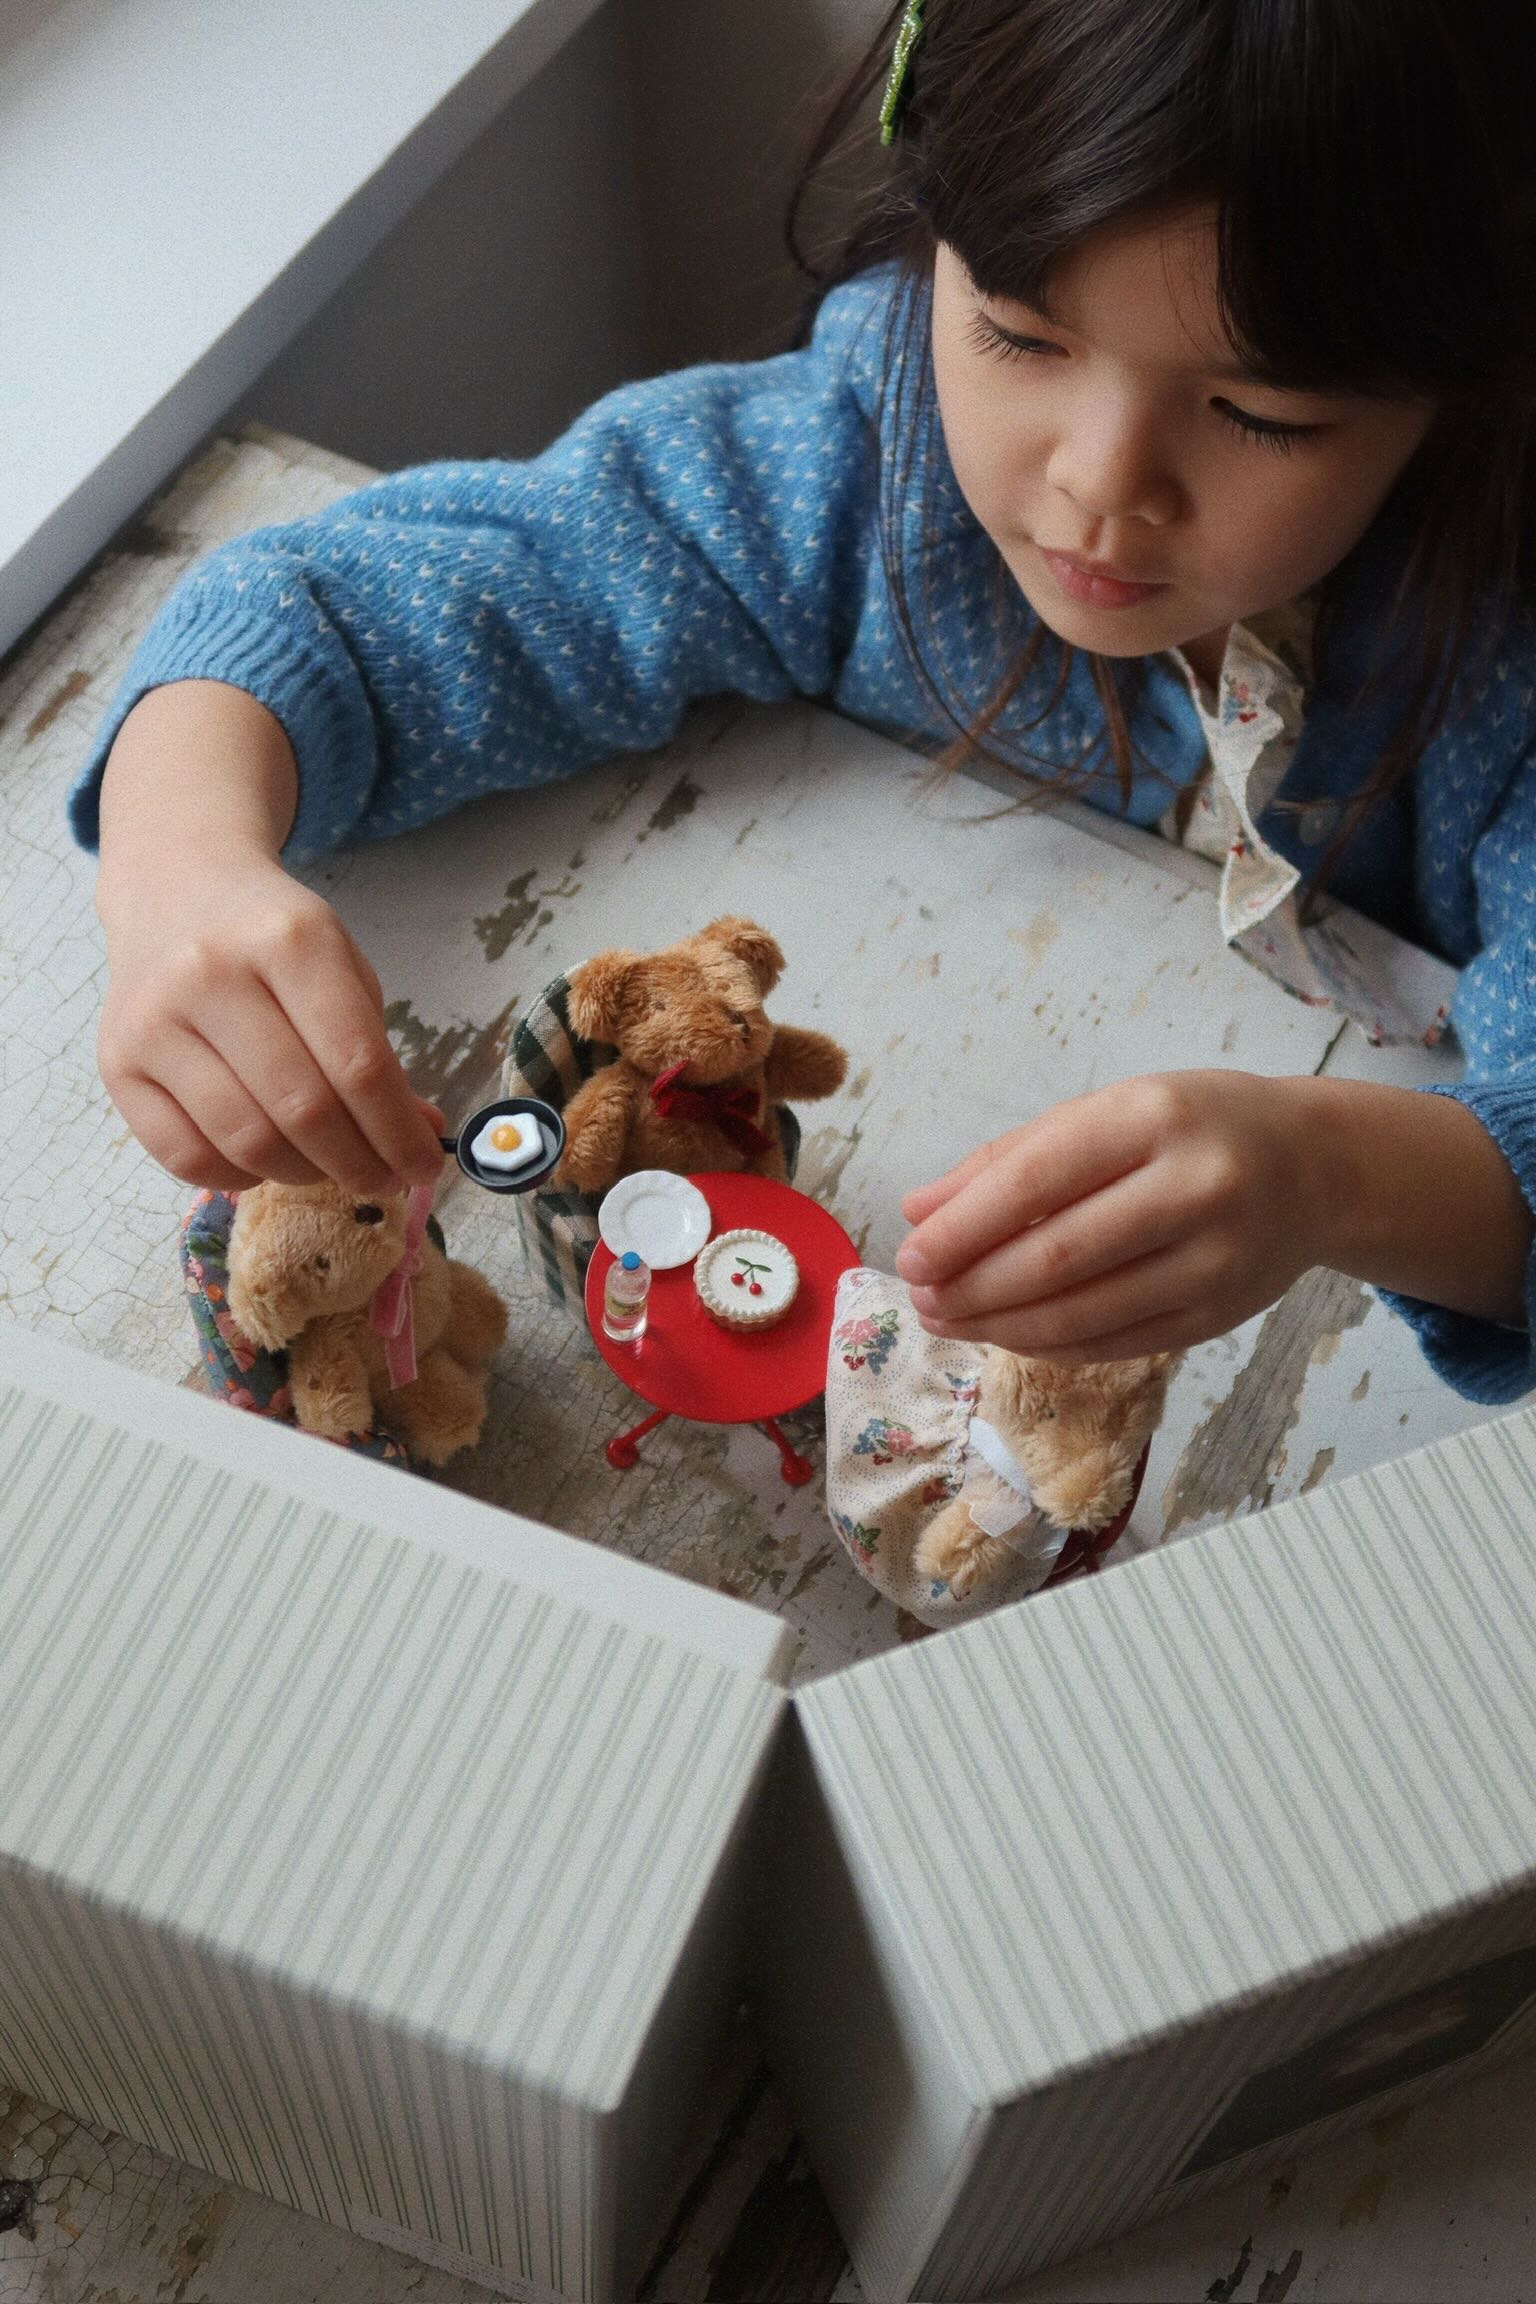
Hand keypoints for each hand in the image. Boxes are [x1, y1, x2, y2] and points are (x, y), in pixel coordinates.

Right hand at [98, 856, 444, 1194]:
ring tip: (328, 1168)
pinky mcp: (116, 1062)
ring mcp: (156, 1020)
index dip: (398, 1131)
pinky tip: (265, 1164)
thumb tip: (417, 1136)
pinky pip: (185, 1156)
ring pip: (247, 1141)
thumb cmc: (270, 937)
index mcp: (290, 940)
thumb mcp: (340, 968)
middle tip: (383, 1181)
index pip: (358, 1064)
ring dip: (303, 1175)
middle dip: (359, 1164)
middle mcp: (213, 974)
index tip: (424, 1164)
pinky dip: (238, 1177)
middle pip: (304, 1110)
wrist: (175, 888)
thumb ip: (378, 1053)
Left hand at [896, 1071, 1329, 1361]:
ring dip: (999, 1327)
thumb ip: (1009, 1160)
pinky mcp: (1220, 1317)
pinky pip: (1115, 1344)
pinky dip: (1049, 1346)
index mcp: (1153, 1118)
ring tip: (947, 1320)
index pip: (1037, 1181)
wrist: (1315, 1168)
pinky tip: (1007, 1335)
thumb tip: (919, 1212)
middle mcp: (1193, 1188)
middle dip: (972, 1287)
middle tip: (921, 1297)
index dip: (963, 1229)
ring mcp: (1214, 1261)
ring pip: (1082, 1314)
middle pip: (1056, 1258)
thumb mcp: (1107, 1113)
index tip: (910, 1255)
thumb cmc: (1191, 1129)